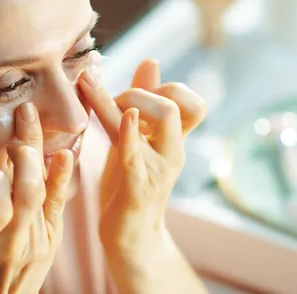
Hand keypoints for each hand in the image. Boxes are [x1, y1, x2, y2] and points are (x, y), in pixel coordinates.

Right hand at [0, 102, 73, 293]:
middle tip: (16, 132)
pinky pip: (58, 204)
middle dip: (24, 157)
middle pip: (26, 193)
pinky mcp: (52, 236)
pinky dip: (62, 178)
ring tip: (30, 123)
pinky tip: (64, 153)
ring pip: (43, 192)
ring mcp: (35, 238)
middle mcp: (11, 240)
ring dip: (38, 156)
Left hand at [78, 60, 206, 263]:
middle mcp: (173, 152)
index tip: (133, 93)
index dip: (164, 89)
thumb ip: (144, 102)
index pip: (192, 102)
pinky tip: (125, 117)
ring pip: (164, 118)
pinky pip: (136, 154)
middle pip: (177, 104)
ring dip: (130, 101)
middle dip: (141, 92)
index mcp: (174, 140)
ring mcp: (159, 169)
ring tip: (104, 101)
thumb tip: (151, 60)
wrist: (130, 237)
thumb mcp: (137, 138)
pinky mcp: (137, 187)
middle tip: (113, 102)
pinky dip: (131, 133)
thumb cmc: (132, 183)